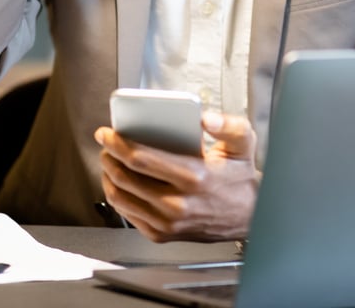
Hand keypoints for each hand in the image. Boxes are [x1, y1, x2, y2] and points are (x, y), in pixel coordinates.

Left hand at [95, 112, 259, 242]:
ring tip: (109, 162)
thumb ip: (229, 126)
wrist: (248, 217)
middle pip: (125, 178)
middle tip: (106, 144)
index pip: (141, 159)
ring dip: (108, 176)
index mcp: (194, 176)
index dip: (117, 144)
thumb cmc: (240, 180)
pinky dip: (118, 197)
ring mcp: (168, 222)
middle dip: (108, 157)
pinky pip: (128, 215)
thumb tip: (207, 118)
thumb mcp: (243, 144)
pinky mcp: (162, 234)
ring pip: (121, 198)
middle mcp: (178, 203)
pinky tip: (120, 184)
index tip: (106, 133)